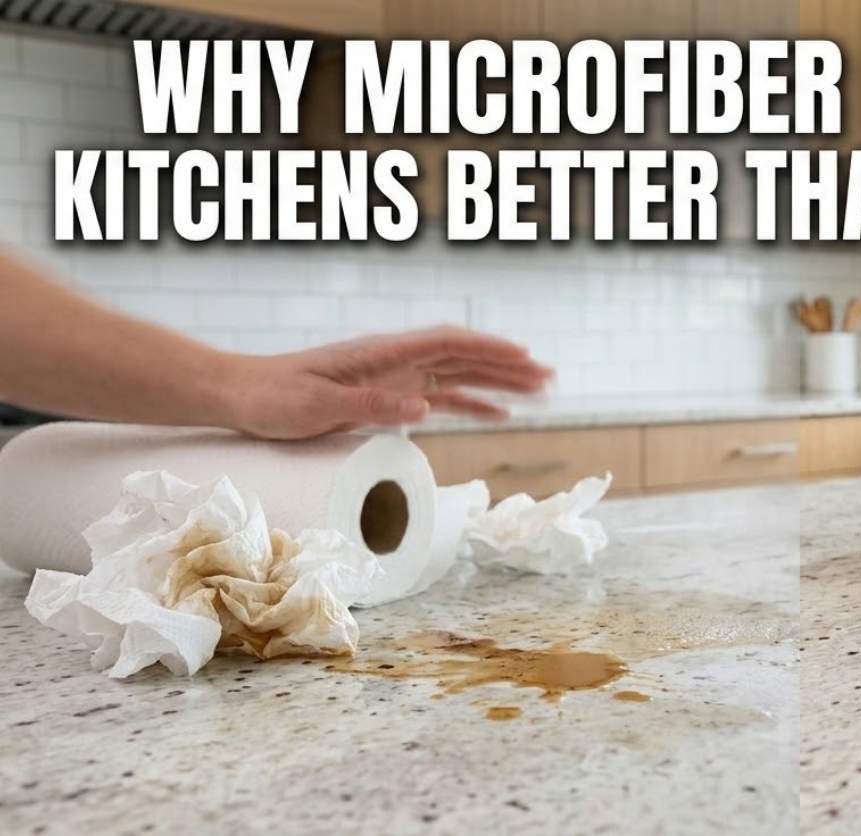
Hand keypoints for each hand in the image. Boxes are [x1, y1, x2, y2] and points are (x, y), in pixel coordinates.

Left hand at [223, 326, 552, 438]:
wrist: (241, 395)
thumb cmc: (274, 397)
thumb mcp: (319, 405)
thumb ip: (372, 405)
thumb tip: (424, 407)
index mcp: (382, 353)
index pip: (447, 343)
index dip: (487, 347)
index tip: (523, 355)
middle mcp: (395, 360)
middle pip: (464, 356)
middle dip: (507, 364)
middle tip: (549, 377)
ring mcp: (394, 376)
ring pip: (459, 374)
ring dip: (499, 381)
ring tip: (539, 392)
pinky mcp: (387, 396)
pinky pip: (441, 396)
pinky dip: (473, 402)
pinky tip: (497, 414)